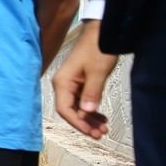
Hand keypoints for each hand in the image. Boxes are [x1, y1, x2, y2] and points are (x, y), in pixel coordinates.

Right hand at [52, 20, 117, 138]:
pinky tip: (101, 116)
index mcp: (62, 82)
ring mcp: (71, 84)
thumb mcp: (97, 72)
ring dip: (89, 118)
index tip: (91, 131)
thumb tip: (86, 112)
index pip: (65, 110)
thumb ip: (91, 93)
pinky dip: (91, 109)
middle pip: (71, 111)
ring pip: (77, 107)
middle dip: (85, 123)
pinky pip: (82, 101)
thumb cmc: (97, 48)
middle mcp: (63, 85)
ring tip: (103, 128)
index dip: (78, 123)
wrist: (101, 32)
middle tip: (101, 134)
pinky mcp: (79, 82)